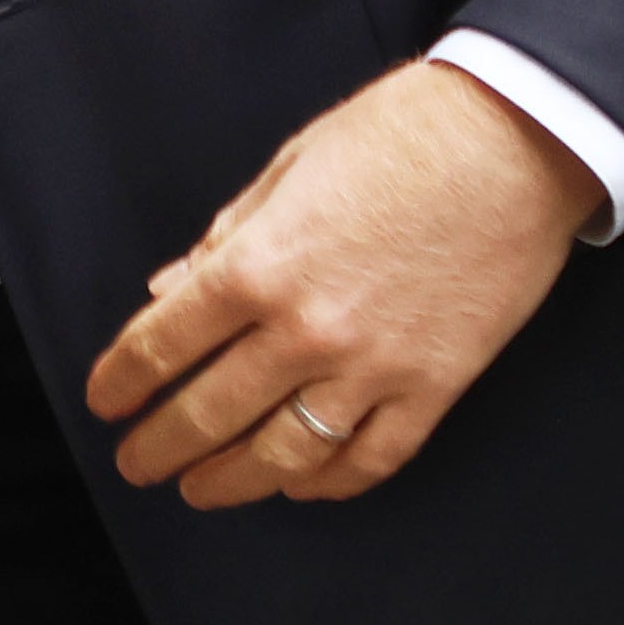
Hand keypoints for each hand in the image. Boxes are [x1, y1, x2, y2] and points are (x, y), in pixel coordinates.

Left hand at [82, 59, 602, 508]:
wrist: (517, 139)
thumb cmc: (403, 134)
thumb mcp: (290, 166)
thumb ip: (226, 238)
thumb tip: (171, 289)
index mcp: (259, 266)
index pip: (162, 343)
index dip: (122, 380)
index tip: (106, 402)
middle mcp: (306, 329)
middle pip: (209, 412)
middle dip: (160, 445)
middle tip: (136, 464)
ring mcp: (373, 367)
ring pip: (285, 454)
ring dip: (232, 480)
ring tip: (201, 490)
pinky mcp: (435, 387)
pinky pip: (372, 457)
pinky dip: (330, 482)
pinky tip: (302, 484)